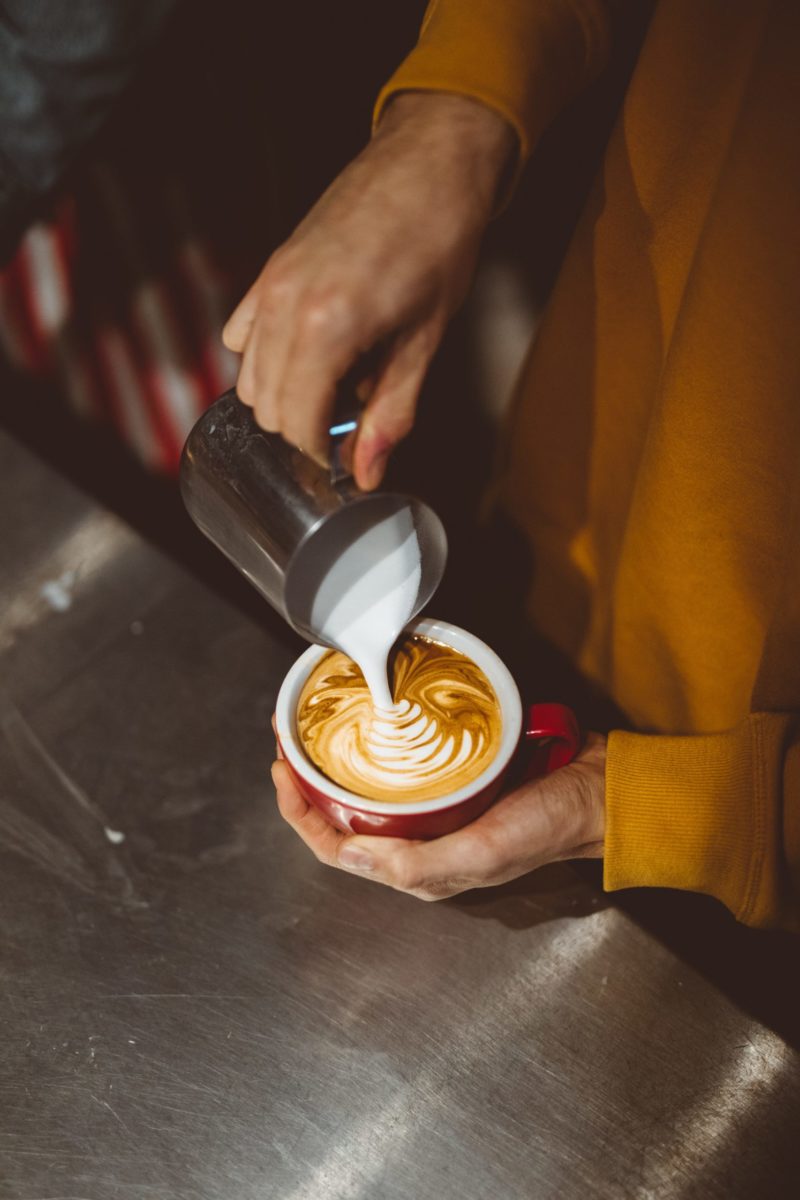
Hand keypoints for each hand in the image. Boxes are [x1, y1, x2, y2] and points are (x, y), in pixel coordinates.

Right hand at [223, 92, 515, 489]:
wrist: (429, 164)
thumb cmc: (438, 243)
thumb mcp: (424, 341)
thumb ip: (391, 413)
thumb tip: (368, 473)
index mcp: (328, 328)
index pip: (297, 423)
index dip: (321, 451)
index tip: (345, 457)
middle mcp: (286, 306)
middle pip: (266, 407)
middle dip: (303, 429)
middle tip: (346, 424)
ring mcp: (271, 285)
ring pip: (249, 376)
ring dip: (284, 398)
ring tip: (334, 388)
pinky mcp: (270, 269)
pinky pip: (243, 336)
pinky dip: (266, 361)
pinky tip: (308, 357)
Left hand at [271, 734, 605, 899]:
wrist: (598, 792)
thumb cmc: (550, 827)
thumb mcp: (485, 852)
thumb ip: (420, 864)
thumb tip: (350, 852)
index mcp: (418, 870)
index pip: (336, 848)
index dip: (299, 813)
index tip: (282, 770)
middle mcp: (419, 842)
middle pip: (343, 817)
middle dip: (306, 782)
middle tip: (287, 740)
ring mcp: (435, 809)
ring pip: (366, 790)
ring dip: (334, 763)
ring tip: (313, 728)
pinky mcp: (453, 778)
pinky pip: (401, 765)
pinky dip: (375, 746)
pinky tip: (368, 721)